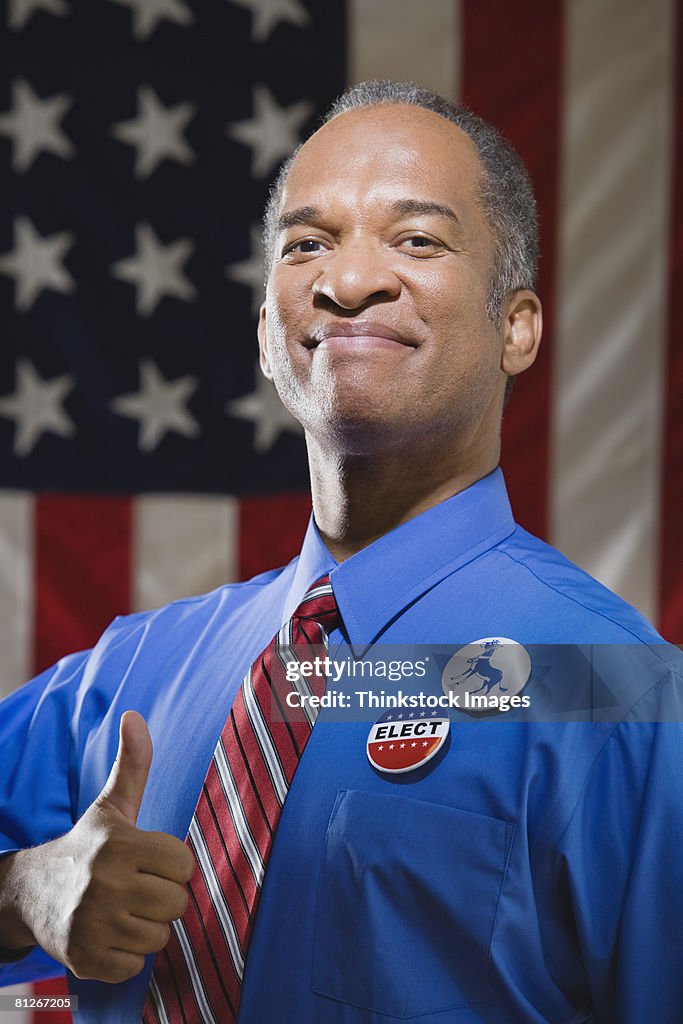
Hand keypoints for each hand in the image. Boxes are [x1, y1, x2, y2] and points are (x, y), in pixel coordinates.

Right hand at [1, 711, 194, 982]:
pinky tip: (108, 934)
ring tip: (122, 909)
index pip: (184, 865)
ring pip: (159, 936)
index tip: (150, 861)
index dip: (171, 864)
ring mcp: (94, 924)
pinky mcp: (86, 960)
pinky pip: (136, 965)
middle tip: (137, 888)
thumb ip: (132, 764)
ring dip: (146, 927)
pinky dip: (126, 955)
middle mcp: (105, 884)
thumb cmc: (86, 847)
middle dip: (162, 897)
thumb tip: (134, 715)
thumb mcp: (111, 806)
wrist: (32, 892)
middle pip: (177, 903)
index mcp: (119, 845)